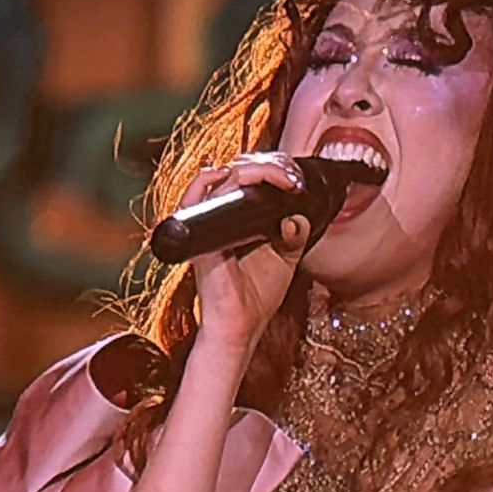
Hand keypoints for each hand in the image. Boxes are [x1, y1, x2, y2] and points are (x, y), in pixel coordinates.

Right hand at [180, 153, 311, 357]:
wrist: (242, 325)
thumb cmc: (255, 295)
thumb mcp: (285, 257)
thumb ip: (294, 233)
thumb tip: (297, 216)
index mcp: (236, 219)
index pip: (246, 177)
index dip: (271, 169)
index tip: (295, 182)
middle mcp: (218, 217)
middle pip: (234, 170)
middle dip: (267, 166)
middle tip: (291, 180)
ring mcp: (206, 225)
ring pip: (218, 177)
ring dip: (250, 169)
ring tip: (277, 177)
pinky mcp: (200, 238)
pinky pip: (195, 200)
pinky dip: (209, 181)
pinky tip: (232, 175)